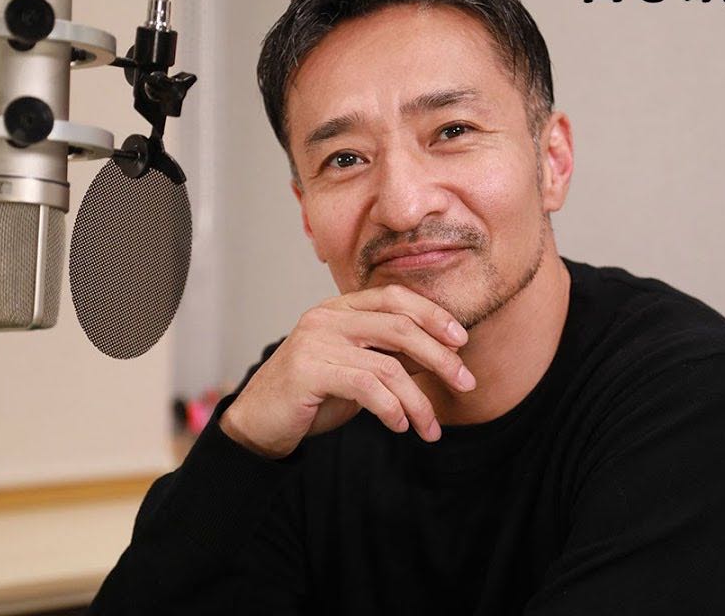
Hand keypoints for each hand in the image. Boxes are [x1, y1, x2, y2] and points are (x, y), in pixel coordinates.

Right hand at [219, 284, 475, 458]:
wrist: (258, 423)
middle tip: (466, 383)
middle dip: (440, 356)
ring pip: (388, 365)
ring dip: (418, 401)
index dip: (433, 314)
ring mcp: (315, 341)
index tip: (461, 341)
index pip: (395, 297)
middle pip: (400, 326)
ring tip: (431, 428)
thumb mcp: (357, 371)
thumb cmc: (311, 397)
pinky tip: (400, 426)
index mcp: (339, 309)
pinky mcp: (308, 371)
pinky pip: (367, 387)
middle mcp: (327, 317)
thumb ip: (391, 358)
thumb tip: (442, 357)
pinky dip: (392, 409)